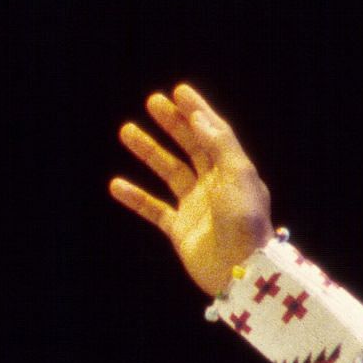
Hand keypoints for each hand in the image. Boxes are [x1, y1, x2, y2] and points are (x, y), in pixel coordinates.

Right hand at [110, 83, 273, 294]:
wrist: (239, 271)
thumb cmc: (245, 222)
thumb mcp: (238, 176)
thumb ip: (219, 144)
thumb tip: (198, 118)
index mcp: (233, 169)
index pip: (213, 133)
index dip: (197, 111)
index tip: (179, 91)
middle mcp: (214, 184)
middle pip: (190, 146)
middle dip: (172, 124)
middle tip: (152, 103)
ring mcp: (195, 206)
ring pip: (168, 172)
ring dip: (148, 152)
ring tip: (126, 132)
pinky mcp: (179, 230)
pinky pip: (153, 209)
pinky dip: (135, 197)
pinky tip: (116, 185)